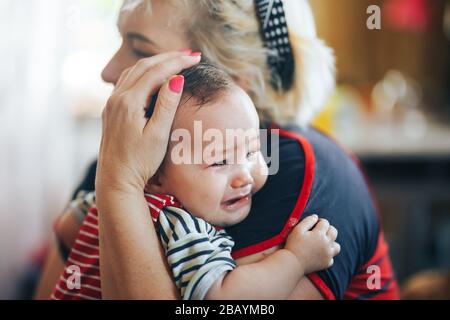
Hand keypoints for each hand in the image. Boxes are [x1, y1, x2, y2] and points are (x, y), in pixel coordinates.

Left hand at [96, 51, 200, 192]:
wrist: (116, 180)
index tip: (196, 58)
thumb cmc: (139, 162)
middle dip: (168, 57)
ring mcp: (111, 103)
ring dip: (155, 63)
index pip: (156, 72)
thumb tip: (177, 79)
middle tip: (190, 54)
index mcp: (129, 102)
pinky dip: (143, 73)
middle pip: (144, 66)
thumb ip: (166, 105)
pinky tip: (153, 76)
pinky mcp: (111, 110)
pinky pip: (127, 81)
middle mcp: (117, 98)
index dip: (177, 62)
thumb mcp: (158, 134)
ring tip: (175, 60)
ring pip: (134, 71)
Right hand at [285, 215, 340, 274]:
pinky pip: (332, 258)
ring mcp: (328, 254)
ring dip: (331, 243)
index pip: (325, 223)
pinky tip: (320, 254)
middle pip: (334, 232)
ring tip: (322, 243)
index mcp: (319, 234)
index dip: (319, 221)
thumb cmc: (293, 245)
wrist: (293, 263)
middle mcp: (326, 244)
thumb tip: (315, 217)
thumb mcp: (297, 230)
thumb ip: (308, 221)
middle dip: (328, 229)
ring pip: (337, 246)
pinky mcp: (326, 263)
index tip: (314, 224)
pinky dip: (327, 255)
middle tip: (319, 231)